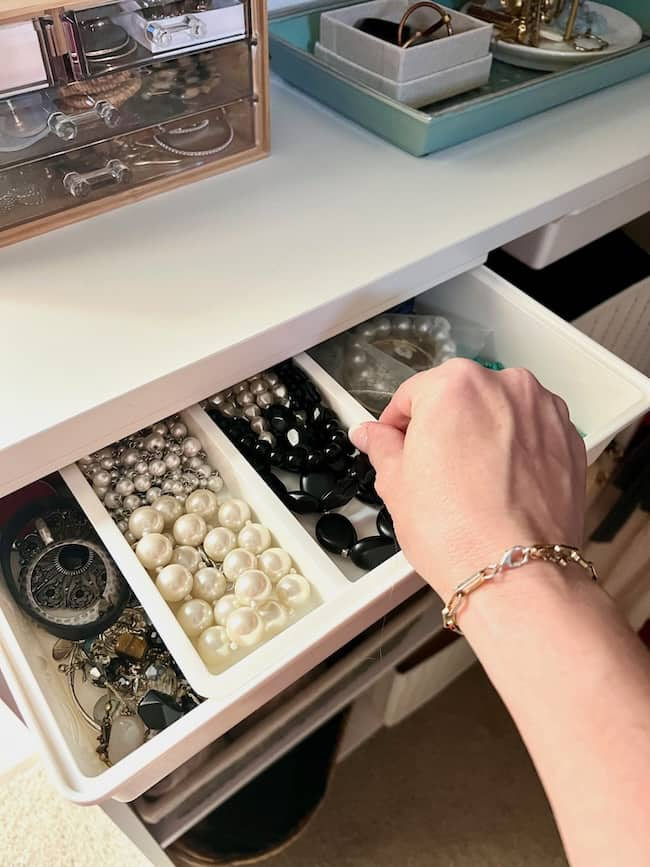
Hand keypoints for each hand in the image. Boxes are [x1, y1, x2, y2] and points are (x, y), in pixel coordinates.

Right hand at [349, 359, 586, 598]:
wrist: (517, 574)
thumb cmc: (458, 532)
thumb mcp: (397, 484)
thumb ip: (382, 447)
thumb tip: (371, 435)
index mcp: (455, 385)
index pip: (412, 394)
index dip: (397, 424)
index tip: (395, 444)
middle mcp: (505, 386)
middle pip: (459, 397)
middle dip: (443, 427)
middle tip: (432, 470)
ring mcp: (543, 411)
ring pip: (498, 413)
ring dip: (482, 435)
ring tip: (470, 483)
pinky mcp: (569, 439)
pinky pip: (531, 434)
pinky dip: (516, 451)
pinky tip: (500, 487)